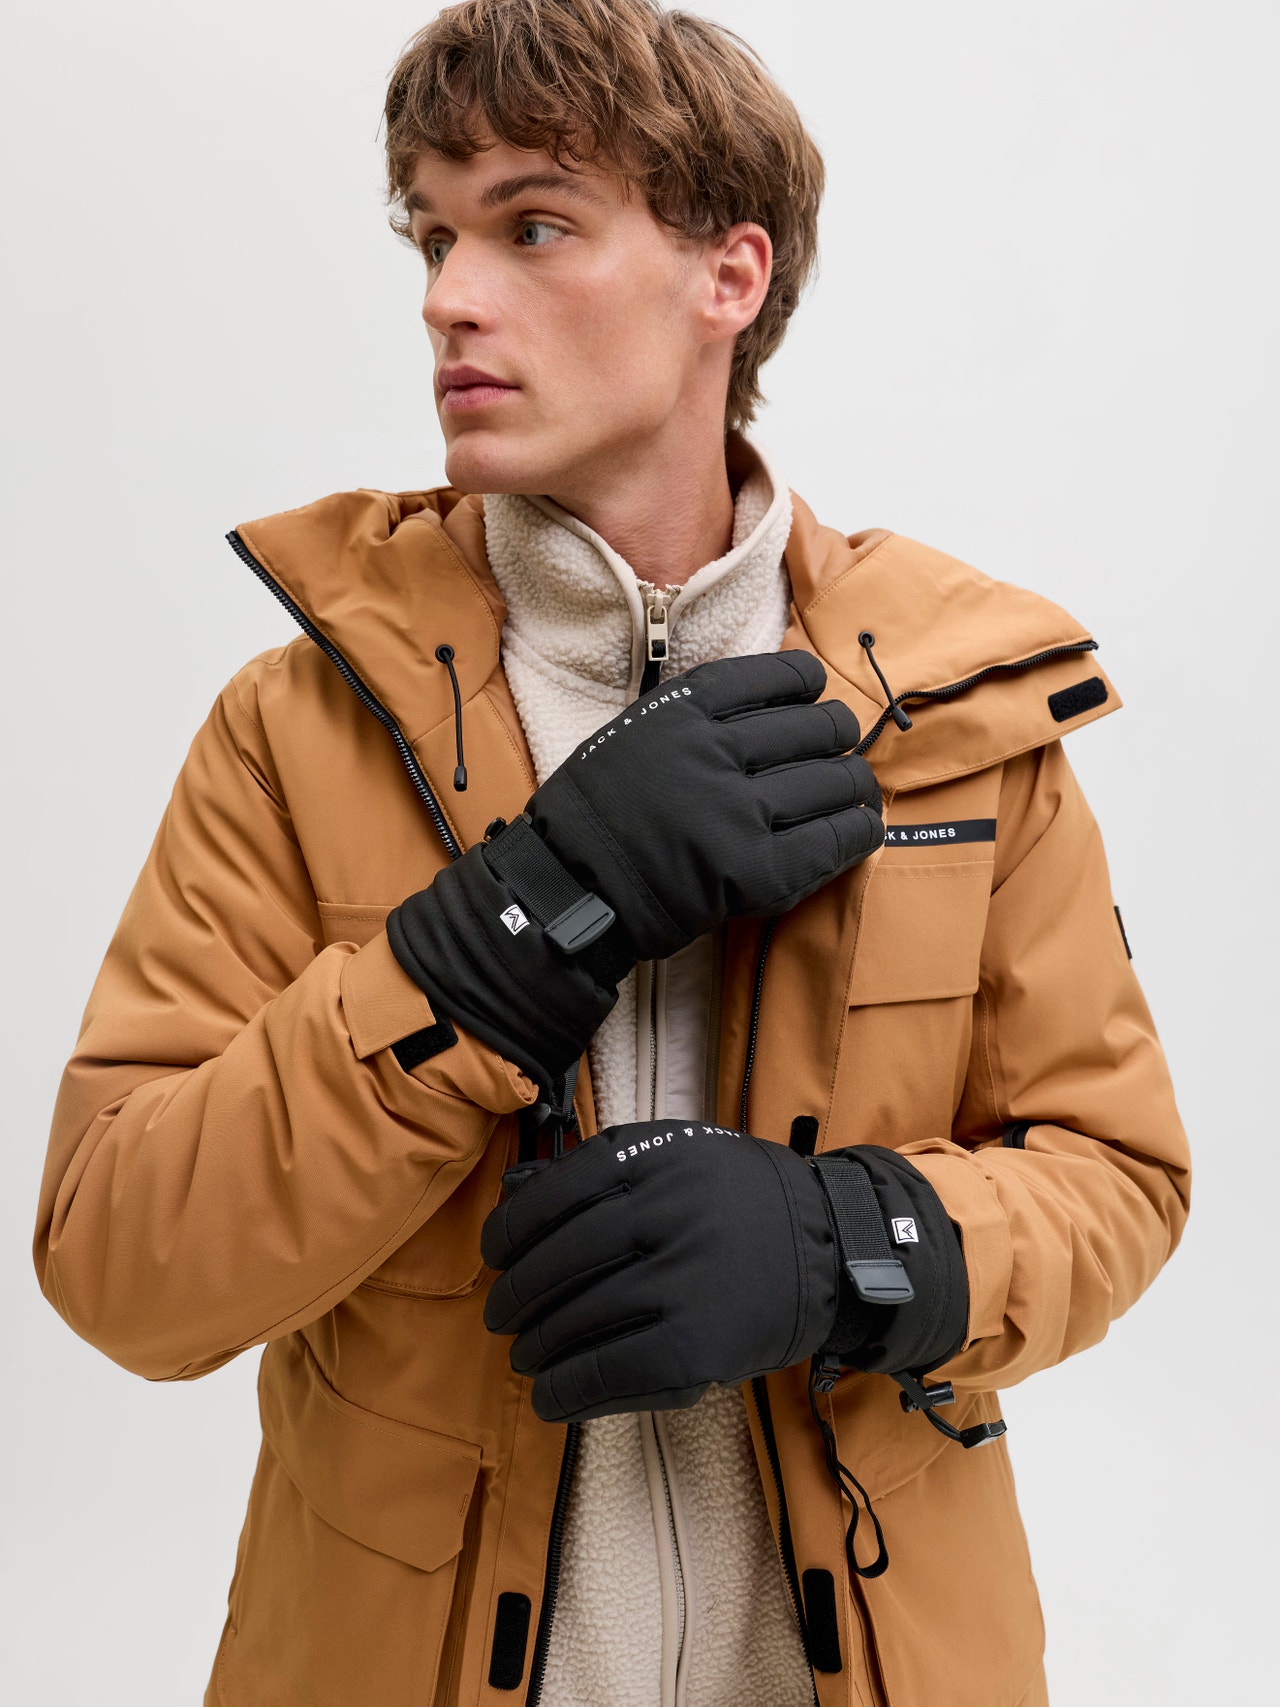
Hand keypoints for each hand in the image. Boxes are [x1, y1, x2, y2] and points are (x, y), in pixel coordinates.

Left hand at [480, 1122, 968, 1423]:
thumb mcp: (680, 1153)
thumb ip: (606, 1167)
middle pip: (560, 1264)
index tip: (493, 1254)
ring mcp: (682, 1284)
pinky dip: (570, 1391)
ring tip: (525, 1356)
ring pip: (579, 1322)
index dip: (511, 1232)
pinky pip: (612, 1372)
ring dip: (537, 1348)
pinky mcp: (699, 1347)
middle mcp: (666, 1217)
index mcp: (656, 1160)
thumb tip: (514, 1199)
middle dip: (517, 1296)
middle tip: (501, 1315)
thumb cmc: (741, 1200)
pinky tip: (551, 1396)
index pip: (557, 1196)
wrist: (833, 1248)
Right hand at [528, 650, 883, 961]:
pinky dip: (859, 832)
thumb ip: (693, 715)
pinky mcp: (754, 872)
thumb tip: (771, 700)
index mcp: (682, 711)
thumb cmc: (598, 813)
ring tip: (856, 791)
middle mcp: (713, 753)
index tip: (815, 691)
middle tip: (840, 748)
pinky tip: (864, 829)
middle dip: (838, 734)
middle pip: (815, 728)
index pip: (772, 676)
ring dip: (855, 785)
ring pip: (834, 782)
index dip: (806, 680)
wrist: (569, 888)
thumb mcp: (633, 732)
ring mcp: (736, 814)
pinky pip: (832, 841)